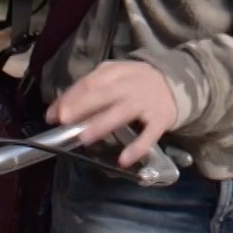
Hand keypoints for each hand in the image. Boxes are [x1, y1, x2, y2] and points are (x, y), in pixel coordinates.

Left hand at [44, 61, 177, 168]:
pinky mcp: (160, 120)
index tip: (53, 115)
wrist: (180, 83)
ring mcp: (146, 103)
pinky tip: (124, 160)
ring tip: (84, 138)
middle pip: (103, 93)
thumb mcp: (115, 76)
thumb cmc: (138, 83)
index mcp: (117, 72)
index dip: (70, 98)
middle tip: (63, 120)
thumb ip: (89, 89)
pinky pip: (149, 135)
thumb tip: (57, 108)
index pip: (90, 83)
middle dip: (82, 106)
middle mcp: (130, 85)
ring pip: (122, 112)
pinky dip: (137, 147)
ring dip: (102, 124)